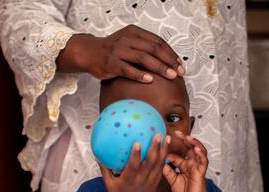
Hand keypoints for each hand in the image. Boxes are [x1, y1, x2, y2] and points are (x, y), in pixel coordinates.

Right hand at [58, 25, 184, 81]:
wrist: (88, 52)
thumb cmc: (112, 50)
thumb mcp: (129, 42)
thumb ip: (145, 47)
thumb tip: (167, 61)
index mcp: (134, 32)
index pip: (158, 42)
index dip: (171, 53)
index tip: (180, 64)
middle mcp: (127, 39)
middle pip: (153, 49)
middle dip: (169, 61)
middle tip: (179, 72)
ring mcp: (118, 51)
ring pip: (143, 58)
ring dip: (159, 67)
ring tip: (171, 76)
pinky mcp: (111, 63)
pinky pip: (128, 70)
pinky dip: (140, 75)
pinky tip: (149, 80)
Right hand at [99, 134, 169, 191]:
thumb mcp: (109, 184)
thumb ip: (105, 169)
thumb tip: (98, 155)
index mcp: (129, 180)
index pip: (133, 166)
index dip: (136, 155)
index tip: (137, 143)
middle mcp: (142, 179)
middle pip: (150, 162)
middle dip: (155, 148)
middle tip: (157, 135)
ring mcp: (151, 181)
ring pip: (159, 164)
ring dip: (164, 150)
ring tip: (167, 137)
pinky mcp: (156, 182)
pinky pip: (162, 168)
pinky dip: (165, 157)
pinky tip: (166, 147)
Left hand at [162, 130, 209, 191]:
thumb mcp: (172, 180)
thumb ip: (167, 170)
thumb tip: (159, 161)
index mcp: (184, 165)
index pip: (178, 153)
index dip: (170, 148)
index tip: (162, 143)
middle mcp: (191, 163)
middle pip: (190, 148)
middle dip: (184, 139)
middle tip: (177, 132)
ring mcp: (197, 166)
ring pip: (199, 151)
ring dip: (194, 143)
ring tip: (187, 137)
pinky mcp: (202, 172)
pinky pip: (203, 161)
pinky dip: (200, 153)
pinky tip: (195, 148)